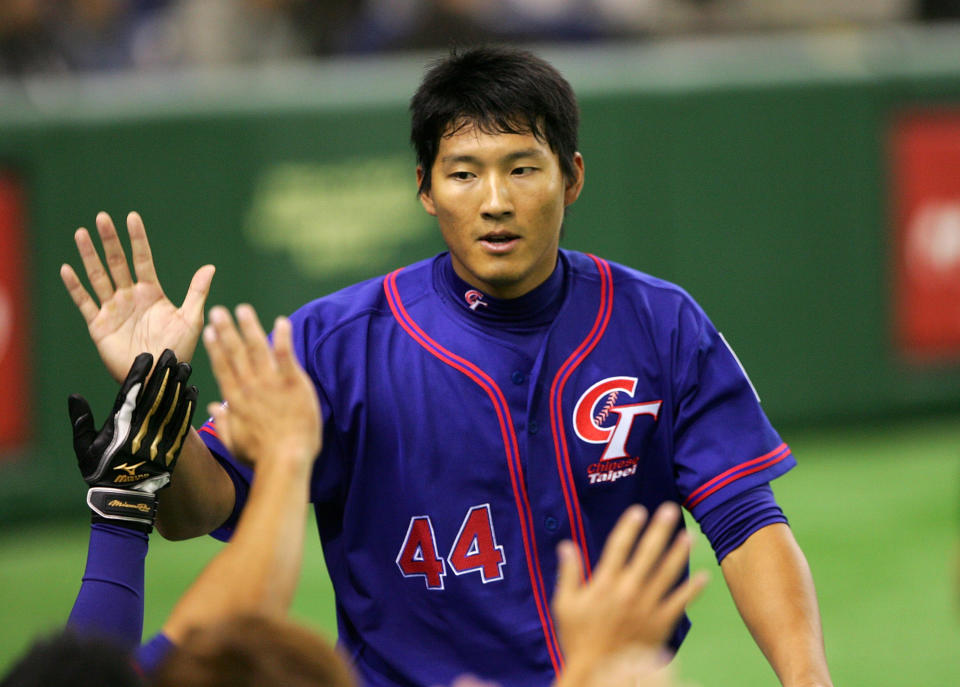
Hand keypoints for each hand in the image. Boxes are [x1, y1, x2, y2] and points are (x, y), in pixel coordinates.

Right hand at [60, 211, 214, 382]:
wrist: (159, 377)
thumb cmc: (177, 350)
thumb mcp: (191, 319)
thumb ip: (197, 292)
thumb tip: (210, 266)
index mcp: (152, 293)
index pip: (143, 259)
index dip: (138, 239)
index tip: (132, 217)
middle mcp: (130, 297)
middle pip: (117, 263)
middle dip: (110, 240)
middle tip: (102, 218)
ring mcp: (113, 309)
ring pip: (99, 276)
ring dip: (90, 256)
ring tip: (82, 233)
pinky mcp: (99, 324)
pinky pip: (85, 302)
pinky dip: (75, 286)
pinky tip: (67, 269)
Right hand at [69, 349, 197, 530]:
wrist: (123, 501)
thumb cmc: (100, 472)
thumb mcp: (84, 449)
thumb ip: (81, 421)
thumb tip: (74, 396)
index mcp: (119, 428)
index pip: (130, 395)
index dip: (140, 374)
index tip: (147, 356)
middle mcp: (141, 430)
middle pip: (156, 396)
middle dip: (164, 373)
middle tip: (172, 353)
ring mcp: (158, 439)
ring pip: (172, 406)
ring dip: (179, 385)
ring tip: (185, 366)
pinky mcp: (172, 449)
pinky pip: (182, 424)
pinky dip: (188, 406)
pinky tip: (193, 391)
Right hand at [202, 304, 321, 466]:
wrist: (286, 460)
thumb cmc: (262, 457)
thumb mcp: (236, 443)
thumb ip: (223, 423)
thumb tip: (215, 408)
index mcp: (237, 400)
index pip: (223, 367)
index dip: (215, 347)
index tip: (209, 331)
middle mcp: (250, 387)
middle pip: (236, 353)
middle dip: (226, 330)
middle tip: (217, 310)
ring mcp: (271, 383)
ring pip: (257, 348)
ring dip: (249, 327)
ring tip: (243, 309)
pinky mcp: (293, 383)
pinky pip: (286, 355)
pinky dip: (283, 337)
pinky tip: (281, 321)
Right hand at [552, 503, 707, 662]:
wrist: (598, 672)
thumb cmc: (578, 638)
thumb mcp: (564, 604)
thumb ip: (568, 573)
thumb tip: (566, 546)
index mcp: (605, 583)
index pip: (619, 547)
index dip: (629, 527)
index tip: (638, 511)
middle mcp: (628, 590)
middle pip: (647, 553)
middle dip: (659, 530)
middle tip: (671, 510)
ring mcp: (646, 607)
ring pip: (667, 573)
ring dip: (679, 553)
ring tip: (689, 536)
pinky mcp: (659, 623)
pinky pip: (679, 602)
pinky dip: (692, 589)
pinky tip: (703, 576)